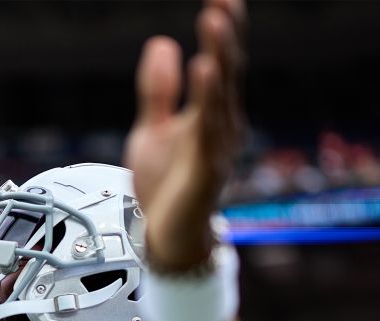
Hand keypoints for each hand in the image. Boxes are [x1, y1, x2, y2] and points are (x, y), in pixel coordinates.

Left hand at [124, 0, 245, 270]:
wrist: (162, 239)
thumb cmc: (164, 187)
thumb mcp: (152, 129)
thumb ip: (159, 90)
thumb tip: (162, 42)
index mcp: (212, 114)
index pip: (220, 64)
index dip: (223, 30)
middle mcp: (222, 126)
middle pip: (226, 72)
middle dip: (226, 34)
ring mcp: (216, 148)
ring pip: (220, 96)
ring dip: (218, 56)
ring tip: (213, 20)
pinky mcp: (205, 171)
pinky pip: (208, 130)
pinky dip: (208, 100)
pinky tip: (205, 71)